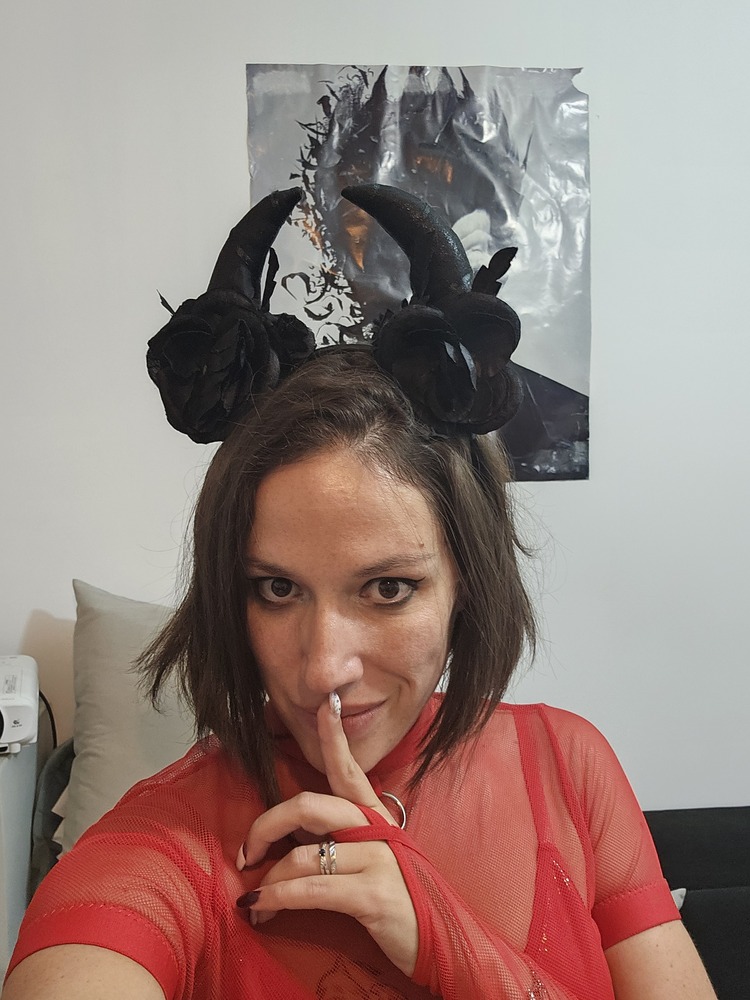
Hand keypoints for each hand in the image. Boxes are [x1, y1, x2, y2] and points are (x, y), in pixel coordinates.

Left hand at [235, 693, 418, 975]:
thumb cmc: (403, 901)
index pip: (349, 768)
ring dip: (267, 879)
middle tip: (245, 853)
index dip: (334, 734)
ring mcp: (378, 860)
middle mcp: (377, 829)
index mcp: (375, 815)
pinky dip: (276, 899)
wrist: (446, 944)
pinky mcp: (373, 895)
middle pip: (309, 806)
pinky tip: (260, 910)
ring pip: (301, 853)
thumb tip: (288, 833)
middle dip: (265, 825)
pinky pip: (309, 889)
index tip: (324, 700)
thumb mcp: (375, 859)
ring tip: (253, 898)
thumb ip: (339, 839)